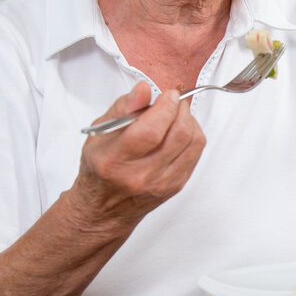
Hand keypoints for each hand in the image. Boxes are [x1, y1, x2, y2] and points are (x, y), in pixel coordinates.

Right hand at [71, 81, 205, 230]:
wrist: (105, 207)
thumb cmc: (101, 166)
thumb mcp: (100, 132)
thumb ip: (124, 107)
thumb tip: (144, 89)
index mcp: (115, 160)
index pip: (150, 131)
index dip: (165, 107)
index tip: (168, 94)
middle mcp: (140, 175)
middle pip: (178, 135)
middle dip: (180, 109)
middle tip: (173, 100)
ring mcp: (161, 183)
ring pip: (192, 142)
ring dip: (189, 120)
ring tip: (175, 113)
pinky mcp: (176, 185)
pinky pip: (196, 152)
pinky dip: (192, 134)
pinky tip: (178, 130)